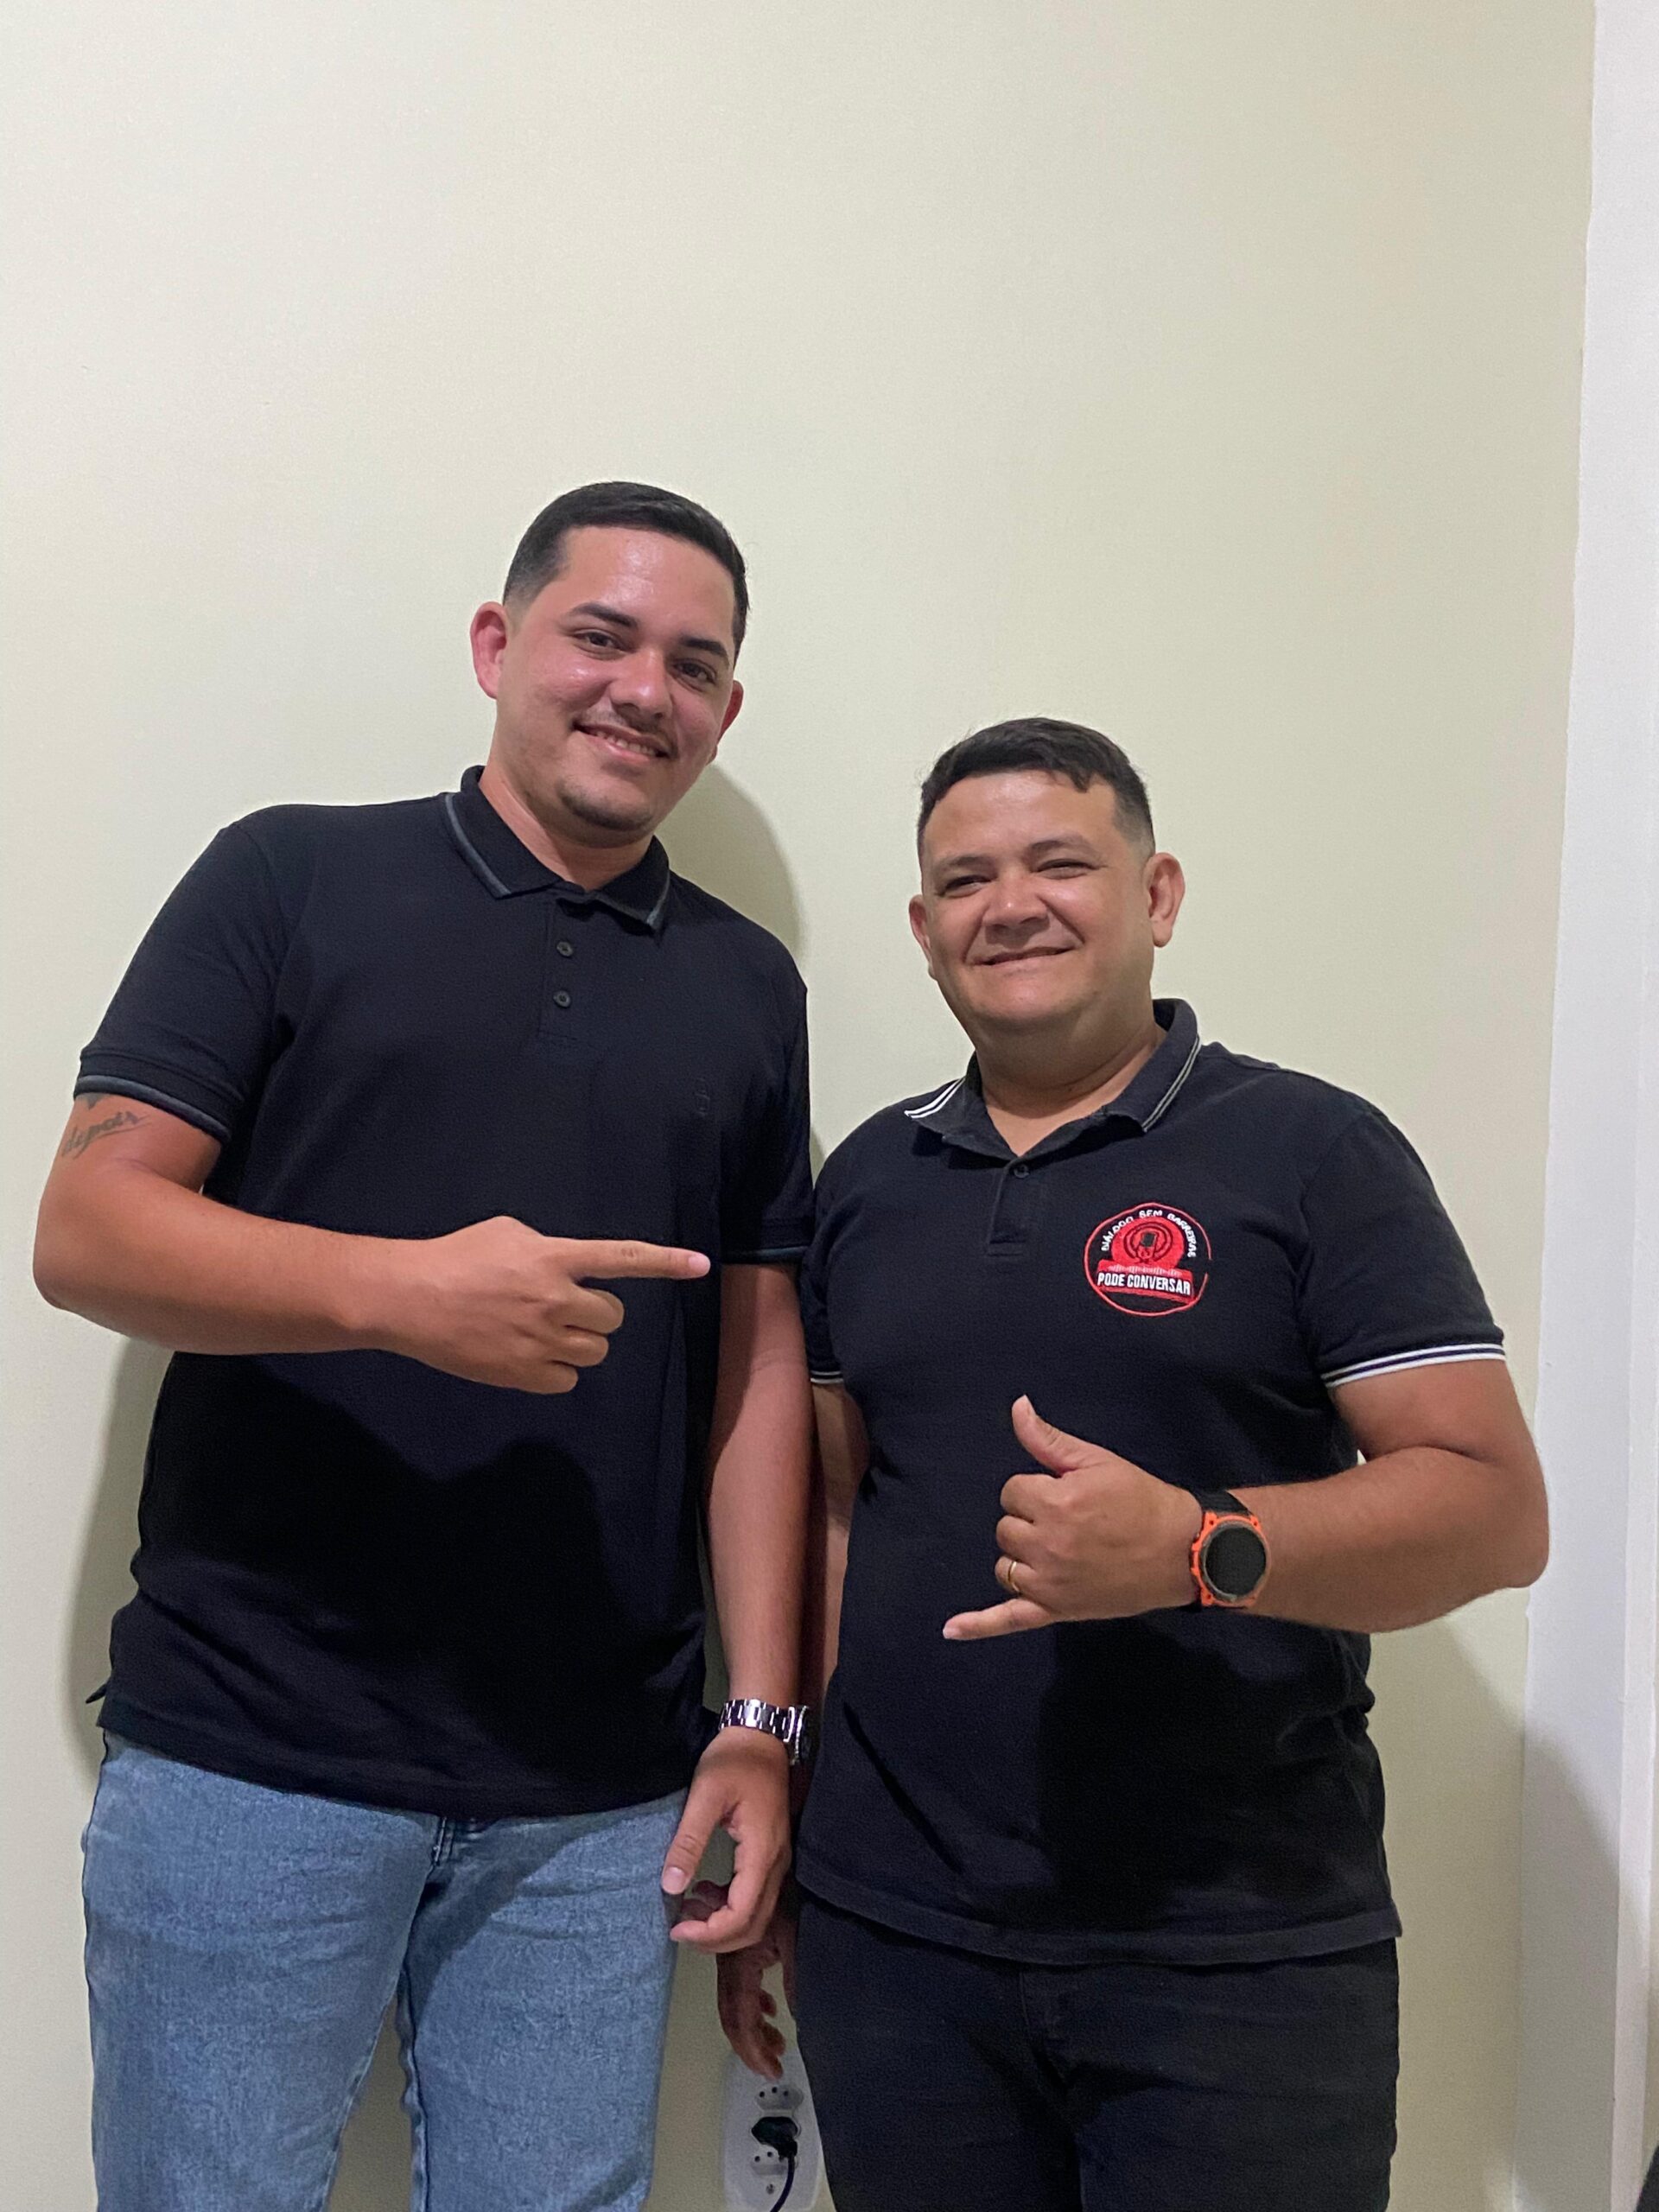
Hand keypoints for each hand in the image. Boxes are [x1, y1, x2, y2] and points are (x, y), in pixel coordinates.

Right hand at [373, 1217, 708, 1391]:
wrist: (409, 1299)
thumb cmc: (456, 1257)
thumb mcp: (508, 1233)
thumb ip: (549, 1249)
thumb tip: (569, 1268)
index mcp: (553, 1258)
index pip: (621, 1257)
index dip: (665, 1261)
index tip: (701, 1264)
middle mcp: (555, 1299)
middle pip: (613, 1318)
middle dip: (596, 1314)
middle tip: (565, 1307)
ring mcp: (540, 1340)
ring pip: (596, 1352)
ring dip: (580, 1342)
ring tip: (545, 1332)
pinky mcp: (523, 1374)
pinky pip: (568, 1380)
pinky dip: (557, 1370)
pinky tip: (529, 1354)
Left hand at [661, 1728, 790, 1953]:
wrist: (760, 1735)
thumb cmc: (733, 1761)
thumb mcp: (704, 1796)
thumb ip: (688, 1841)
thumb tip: (670, 1886)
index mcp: (762, 1852)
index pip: (742, 1914)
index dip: (711, 1933)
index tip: (677, 1927)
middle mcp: (777, 1863)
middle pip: (755, 1924)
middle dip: (716, 1938)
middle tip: (680, 1928)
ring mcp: (778, 1859)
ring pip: (758, 1914)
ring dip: (724, 1924)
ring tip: (688, 1910)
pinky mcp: (772, 1853)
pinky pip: (756, 1896)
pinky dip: (731, 1906)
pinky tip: (705, 1891)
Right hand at [716, 1892, 797, 2078]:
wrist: (775, 1844)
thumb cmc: (790, 1887)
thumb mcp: (799, 1936)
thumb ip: (797, 1981)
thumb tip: (800, 2019)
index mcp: (740, 1958)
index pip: (738, 2018)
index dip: (752, 2050)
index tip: (771, 2070)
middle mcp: (730, 1954)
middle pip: (731, 2011)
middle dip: (750, 2043)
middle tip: (772, 2062)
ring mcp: (733, 1946)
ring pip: (734, 1997)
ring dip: (753, 2023)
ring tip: (775, 2039)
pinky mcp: (742, 1939)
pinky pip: (740, 1980)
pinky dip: (753, 2001)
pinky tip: (769, 2006)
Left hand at [943, 1396, 1201, 1640]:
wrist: (1183, 1551)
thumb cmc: (1141, 1500)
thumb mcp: (1097, 1462)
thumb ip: (1048, 1440)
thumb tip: (1016, 1407)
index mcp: (1055, 1503)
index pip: (1012, 1491)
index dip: (1036, 1489)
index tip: (1066, 1494)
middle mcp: (1046, 1544)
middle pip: (1005, 1527)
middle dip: (1028, 1520)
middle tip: (1068, 1521)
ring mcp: (1049, 1582)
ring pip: (1005, 1565)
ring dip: (1021, 1556)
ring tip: (1057, 1550)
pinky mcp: (1057, 1610)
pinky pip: (1008, 1619)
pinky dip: (978, 1625)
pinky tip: (950, 1629)